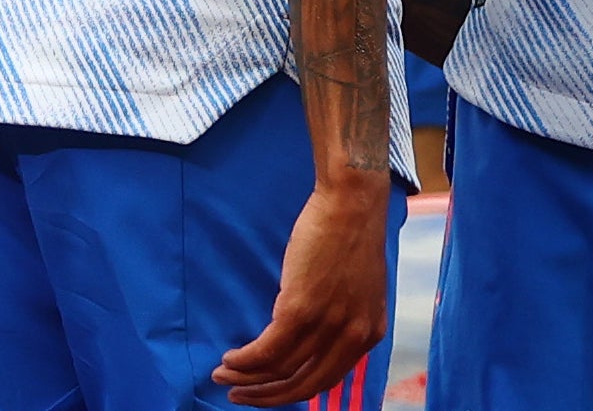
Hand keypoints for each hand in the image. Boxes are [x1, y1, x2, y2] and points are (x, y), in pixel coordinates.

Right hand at [214, 178, 389, 406]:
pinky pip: (266, 350)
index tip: (270, 391)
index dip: (293, 390)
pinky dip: (244, 361)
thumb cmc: (352, 233)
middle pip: (303, 384)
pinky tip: (230, 359)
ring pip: (280, 370)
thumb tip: (315, 339)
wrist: (351, 201)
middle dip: (267, 396)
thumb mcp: (359, 287)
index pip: (327, 378)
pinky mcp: (300, 308)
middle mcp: (352, 336)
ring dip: (247, 379)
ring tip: (224, 376)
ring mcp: (327, 324)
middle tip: (239, 397)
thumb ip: (344, 317)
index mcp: (368, 332)